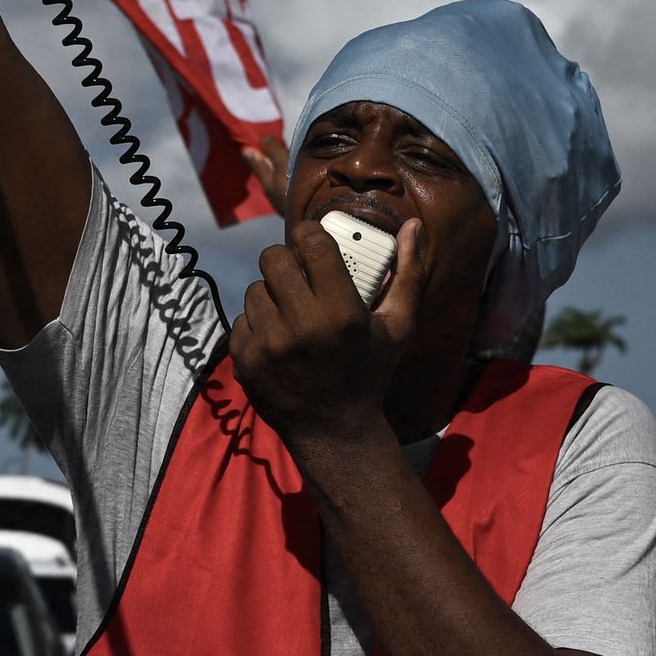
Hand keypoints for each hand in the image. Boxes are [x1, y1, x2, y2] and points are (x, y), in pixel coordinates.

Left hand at [229, 212, 422, 447]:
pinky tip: (278, 339)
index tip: (312, 242)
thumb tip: (413, 225)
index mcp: (341, 313)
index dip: (309, 235)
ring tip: (290, 312)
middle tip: (297, 273)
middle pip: (273, 257)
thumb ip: (409, 273)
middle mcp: (301, 327)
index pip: (311, 243)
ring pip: (255, 288)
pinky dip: (258, 325)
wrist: (334, 431)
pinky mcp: (245, 361)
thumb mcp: (399, 326)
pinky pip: (242, 319)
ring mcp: (268, 345)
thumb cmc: (371, 372)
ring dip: (271, 294)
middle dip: (285, 260)